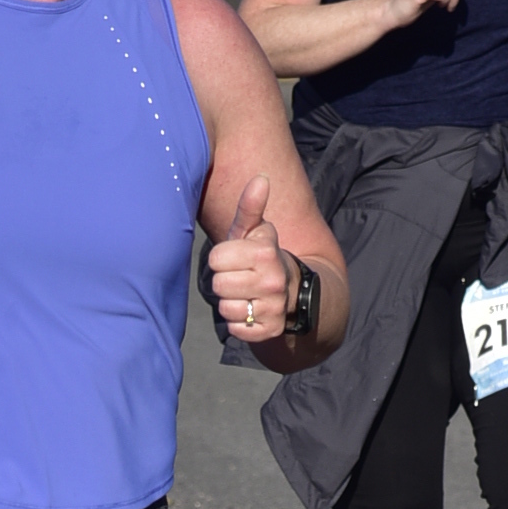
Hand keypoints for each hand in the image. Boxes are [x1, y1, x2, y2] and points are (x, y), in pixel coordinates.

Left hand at [207, 174, 290, 344]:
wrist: (292, 290)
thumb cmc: (259, 257)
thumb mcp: (254, 232)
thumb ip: (251, 207)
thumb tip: (261, 178)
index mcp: (266, 252)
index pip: (216, 258)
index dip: (221, 258)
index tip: (236, 258)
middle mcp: (274, 280)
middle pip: (218, 285)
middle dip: (224, 281)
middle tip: (239, 278)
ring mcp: (274, 307)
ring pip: (226, 309)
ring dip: (230, 303)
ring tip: (245, 294)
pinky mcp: (270, 330)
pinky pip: (236, 329)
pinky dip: (238, 323)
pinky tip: (250, 311)